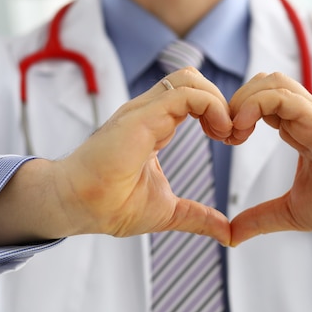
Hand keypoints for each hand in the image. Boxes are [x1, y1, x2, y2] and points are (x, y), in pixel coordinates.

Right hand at [0, 68, 232, 246]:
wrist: (78, 208)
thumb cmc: (112, 206)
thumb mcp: (168, 211)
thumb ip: (198, 217)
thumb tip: (227, 233)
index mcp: (154, 125)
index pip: (191, 96)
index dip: (217, 110)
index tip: (230, 139)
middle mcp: (149, 112)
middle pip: (192, 79)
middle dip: (221, 100)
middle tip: (233, 134)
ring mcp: (143, 111)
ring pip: (189, 79)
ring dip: (217, 100)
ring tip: (225, 132)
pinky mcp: (141, 117)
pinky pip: (184, 94)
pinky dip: (209, 106)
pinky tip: (218, 131)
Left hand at [227, 72, 311, 246]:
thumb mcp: (293, 212)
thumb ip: (261, 218)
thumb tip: (231, 236)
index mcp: (297, 129)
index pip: (259, 100)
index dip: (235, 114)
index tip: (223, 140)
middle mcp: (304, 116)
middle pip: (261, 83)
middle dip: (234, 102)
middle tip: (223, 135)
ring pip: (270, 82)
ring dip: (243, 101)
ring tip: (234, 133)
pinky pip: (282, 96)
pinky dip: (255, 105)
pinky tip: (243, 129)